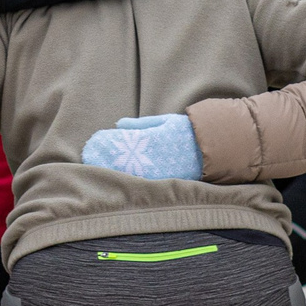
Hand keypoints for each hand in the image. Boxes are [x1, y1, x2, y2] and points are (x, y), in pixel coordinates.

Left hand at [80, 114, 202, 179]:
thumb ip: (140, 124)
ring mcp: (160, 173)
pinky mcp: (167, 183)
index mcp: (152, 141)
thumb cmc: (189, 131)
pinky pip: (145, 184)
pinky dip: (132, 182)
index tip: (93, 146)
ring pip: (131, 176)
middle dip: (106, 162)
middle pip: (123, 162)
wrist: (215, 148)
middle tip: (90, 161)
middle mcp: (154, 159)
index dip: (107, 146)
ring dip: (115, 174)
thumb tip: (118, 124)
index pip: (122, 144)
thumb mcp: (165, 121)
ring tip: (98, 174)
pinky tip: (120, 183)